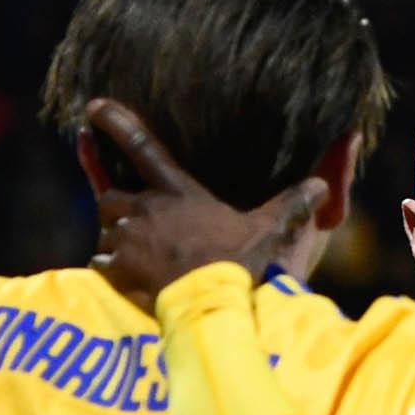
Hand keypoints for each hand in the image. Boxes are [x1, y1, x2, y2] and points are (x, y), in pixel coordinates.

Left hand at [82, 98, 329, 306]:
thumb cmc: (241, 263)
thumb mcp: (270, 229)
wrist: (215, 307)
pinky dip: (110, 267)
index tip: (93, 107)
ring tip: (135, 250)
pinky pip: (101, 263)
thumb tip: (321, 185)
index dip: (115, 122)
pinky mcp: (118, 274)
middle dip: (115, 201)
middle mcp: (145, 210)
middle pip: (109, 194)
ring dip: (115, 237)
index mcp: (177, 191)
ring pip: (105, 231)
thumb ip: (292, 205)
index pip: (140, 145)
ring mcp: (127, 242)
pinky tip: (125, 275)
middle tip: (130, 214)